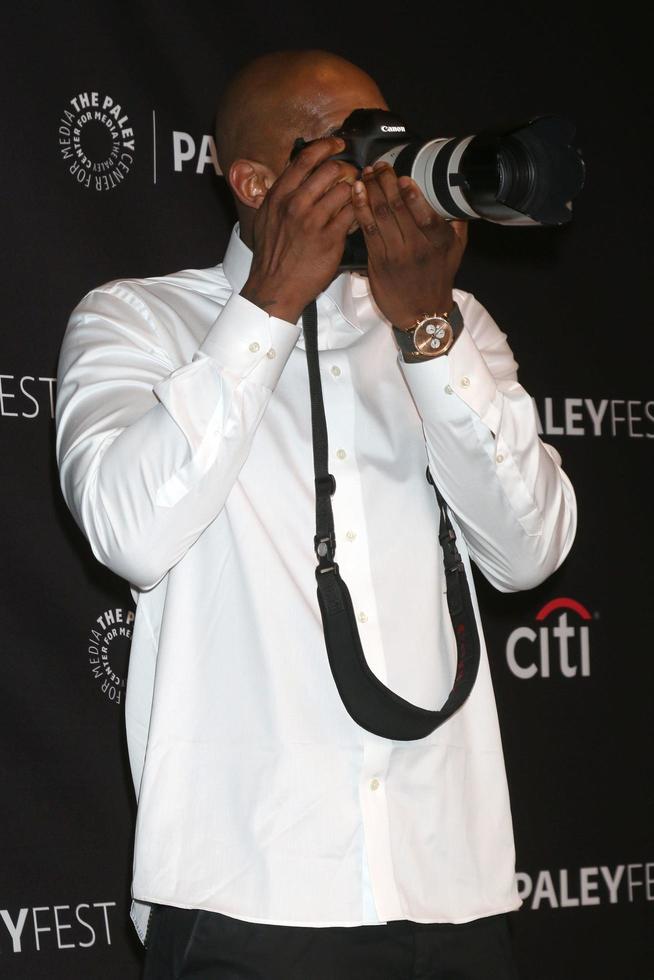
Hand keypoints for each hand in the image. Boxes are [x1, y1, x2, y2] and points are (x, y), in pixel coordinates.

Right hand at [241, 137, 355, 323]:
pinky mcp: (331, 239)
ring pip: (345, 189)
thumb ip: (281, 195)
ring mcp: (314, 221)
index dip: (326, 145)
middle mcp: (295, 204)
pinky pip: (353, 214)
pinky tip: (358, 215)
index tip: (338, 144)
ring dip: (355, 190)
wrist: (275, 287)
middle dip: (346, 168)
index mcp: (279, 196)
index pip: (305, 158)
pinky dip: (359, 211)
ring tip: (356, 196)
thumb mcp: (266, 218)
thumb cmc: (272, 256)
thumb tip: (294, 175)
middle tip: (352, 174)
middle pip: (330, 169)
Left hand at [352, 162, 466, 329]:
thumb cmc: (438, 278)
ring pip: (380, 216)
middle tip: (379, 165)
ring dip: (370, 190)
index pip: (424, 213)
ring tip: (366, 173)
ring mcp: (395, 255)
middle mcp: (417, 248)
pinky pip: (367, 230)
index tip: (402, 175)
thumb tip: (455, 193)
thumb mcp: (456, 250)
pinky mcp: (377, 261)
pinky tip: (356, 193)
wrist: (421, 313)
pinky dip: (360, 208)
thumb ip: (455, 222)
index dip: (411, 193)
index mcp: (438, 242)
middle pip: (397, 208)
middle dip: (385, 182)